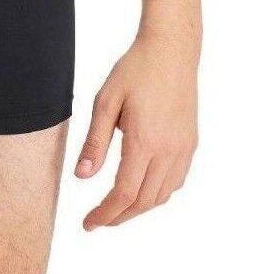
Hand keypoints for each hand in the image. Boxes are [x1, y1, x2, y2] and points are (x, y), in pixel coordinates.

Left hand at [75, 30, 198, 228]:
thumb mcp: (106, 101)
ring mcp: (183, 148)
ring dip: (139, 208)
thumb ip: (95, 142)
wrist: (171, 50)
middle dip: (119, 216)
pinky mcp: (190, 143)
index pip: (124, 194)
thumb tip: (82, 176)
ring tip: (116, 208)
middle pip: (144, 201)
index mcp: (144, 141)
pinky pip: (176, 181)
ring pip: (162, 195)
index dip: (105, 214)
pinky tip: (142, 188)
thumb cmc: (135, 70)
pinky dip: (157, 194)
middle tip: (98, 220)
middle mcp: (168, 150)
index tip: (89, 223)